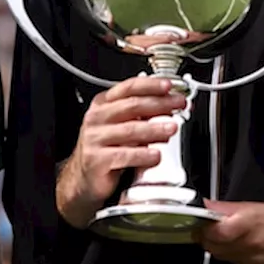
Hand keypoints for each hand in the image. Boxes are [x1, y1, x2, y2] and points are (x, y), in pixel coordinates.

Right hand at [57, 76, 185, 227]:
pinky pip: (125, 155)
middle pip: (132, 105)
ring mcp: (95, 138)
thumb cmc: (106, 149)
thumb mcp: (121, 126)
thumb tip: (171, 106)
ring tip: (171, 128)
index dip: (150, 85)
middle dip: (159, 104)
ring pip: (130, 129)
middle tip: (178, 105)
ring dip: (155, 128)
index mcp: (103, 104)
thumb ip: (142, 115)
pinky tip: (156, 155)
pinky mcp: (97, 159)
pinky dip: (143, 155)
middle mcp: (97, 118)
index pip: (128, 87)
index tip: (169, 86)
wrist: (85, 178)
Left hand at [198, 200, 263, 263]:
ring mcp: (252, 263)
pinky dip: (234, 255)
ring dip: (220, 247)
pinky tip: (244, 246)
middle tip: (210, 227)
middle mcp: (249, 246)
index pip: (214, 232)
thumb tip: (204, 206)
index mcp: (249, 225)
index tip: (200, 220)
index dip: (203, 227)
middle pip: (214, 247)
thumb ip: (227, 209)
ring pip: (223, 257)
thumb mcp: (257, 206)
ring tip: (229, 236)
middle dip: (207, 237)